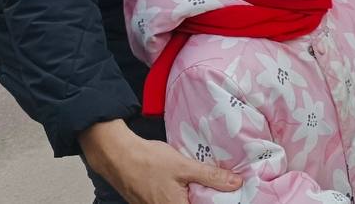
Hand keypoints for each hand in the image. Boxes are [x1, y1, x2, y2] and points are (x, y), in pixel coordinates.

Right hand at [80, 119, 241, 203]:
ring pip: (184, 202)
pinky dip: (182, 192)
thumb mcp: (184, 167)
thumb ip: (211, 177)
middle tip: (220, 183)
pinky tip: (187, 180)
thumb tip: (236, 183)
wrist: (118, 156)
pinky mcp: (150, 202)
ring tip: (203, 180)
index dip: (216, 200)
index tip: (230, 192)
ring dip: (194, 194)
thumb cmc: (148, 162)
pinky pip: (173, 200)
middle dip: (205, 196)